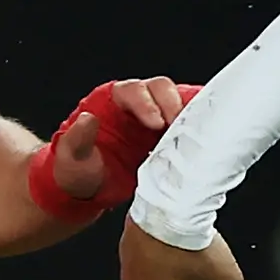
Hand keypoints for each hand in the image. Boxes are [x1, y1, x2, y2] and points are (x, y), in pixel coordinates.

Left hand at [51, 76, 189, 210]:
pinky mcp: (168, 136)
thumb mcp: (71, 158)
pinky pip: (187, 125)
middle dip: (174, 105)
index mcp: (111, 100)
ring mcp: (155, 118)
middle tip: (181, 127)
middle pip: (161, 90)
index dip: (147, 102)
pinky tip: (208, 139)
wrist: (88, 190)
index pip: (133, 90)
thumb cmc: (76, 170)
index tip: (156, 123)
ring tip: (202, 131)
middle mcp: (136, 103)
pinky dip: (198, 129)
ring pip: (179, 103)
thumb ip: (77, 139)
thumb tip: (88, 119)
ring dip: (191, 114)